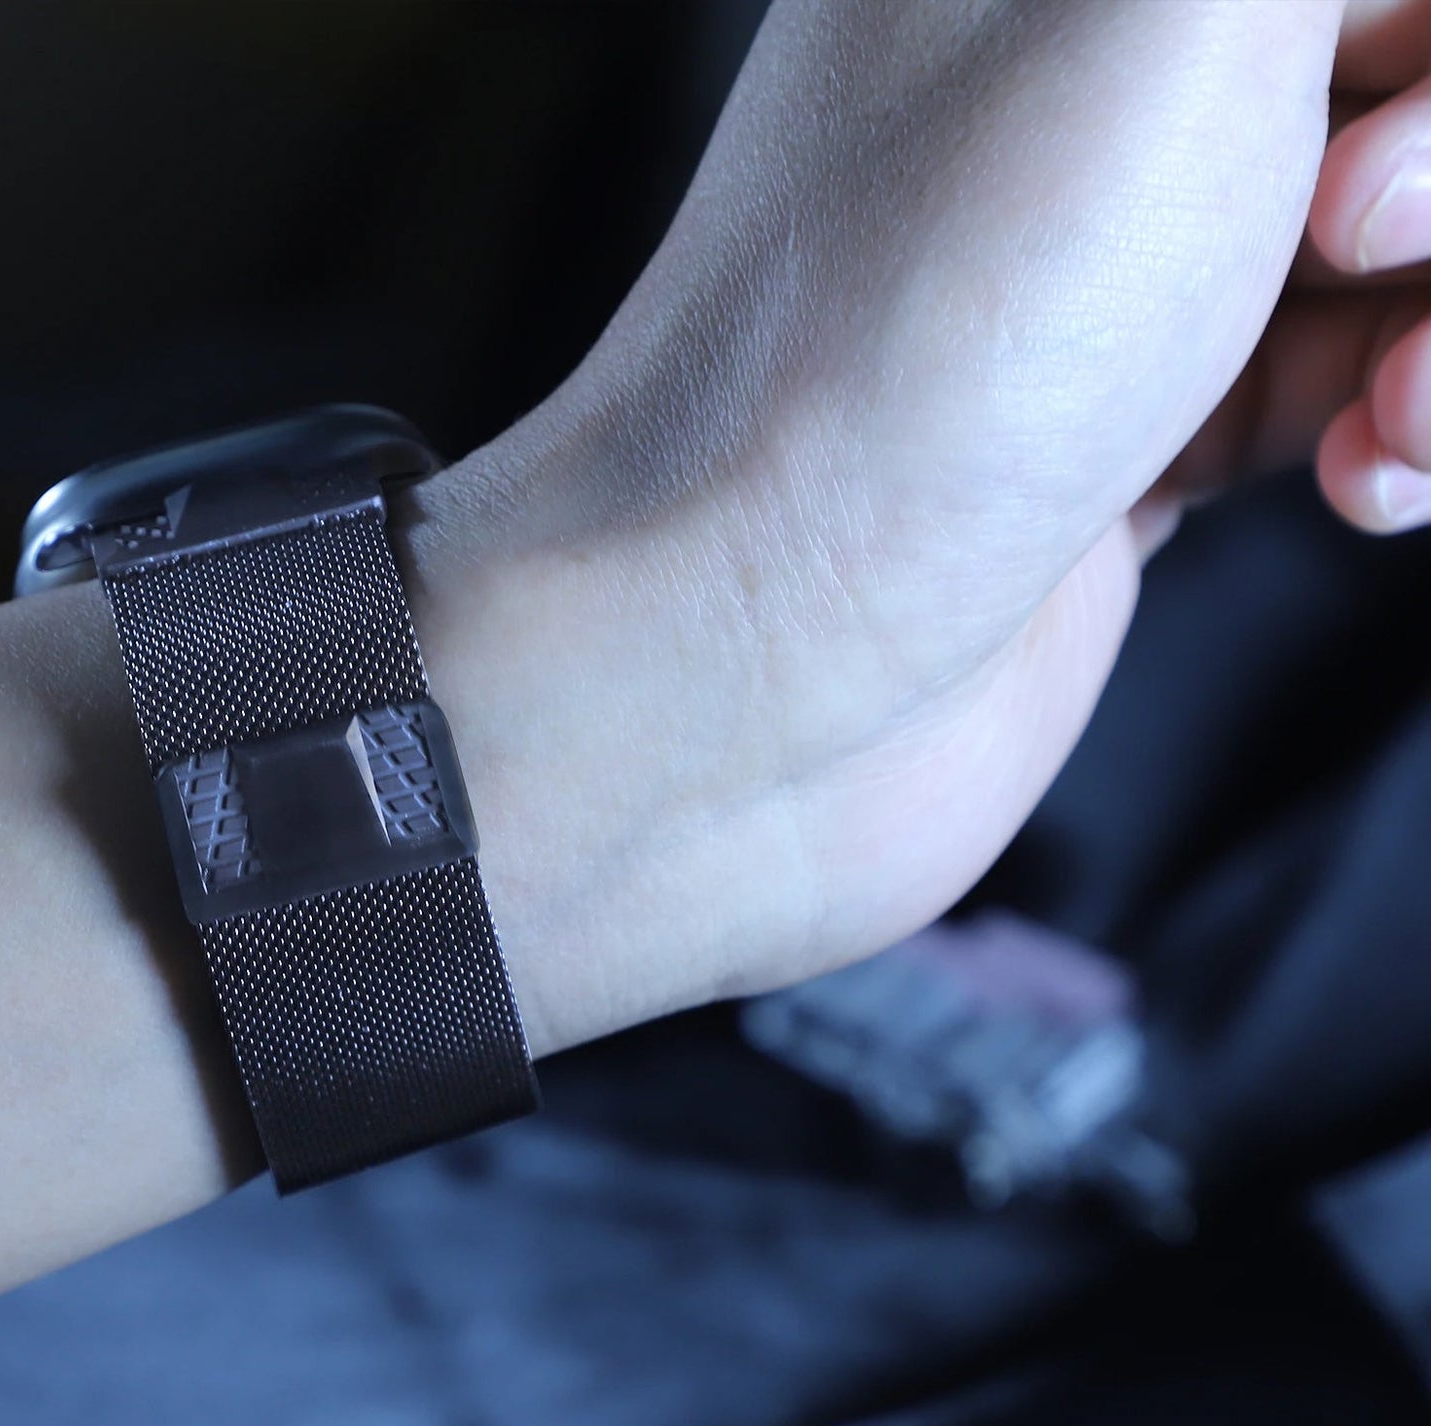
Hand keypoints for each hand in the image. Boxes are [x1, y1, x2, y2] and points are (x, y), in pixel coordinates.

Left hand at [407, 0, 1405, 1056]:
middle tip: (1351, 244)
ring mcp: (1115, 259)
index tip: (1365, 144)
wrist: (737, 684)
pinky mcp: (1131, 431)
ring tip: (1395, 419)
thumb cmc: (906, 354)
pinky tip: (1366, 476)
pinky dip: (1404, 424)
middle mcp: (1090, 74)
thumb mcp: (1163, 11)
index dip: (1430, 29)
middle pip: (1411, 66)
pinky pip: (1351, 374)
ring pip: (1406, 232)